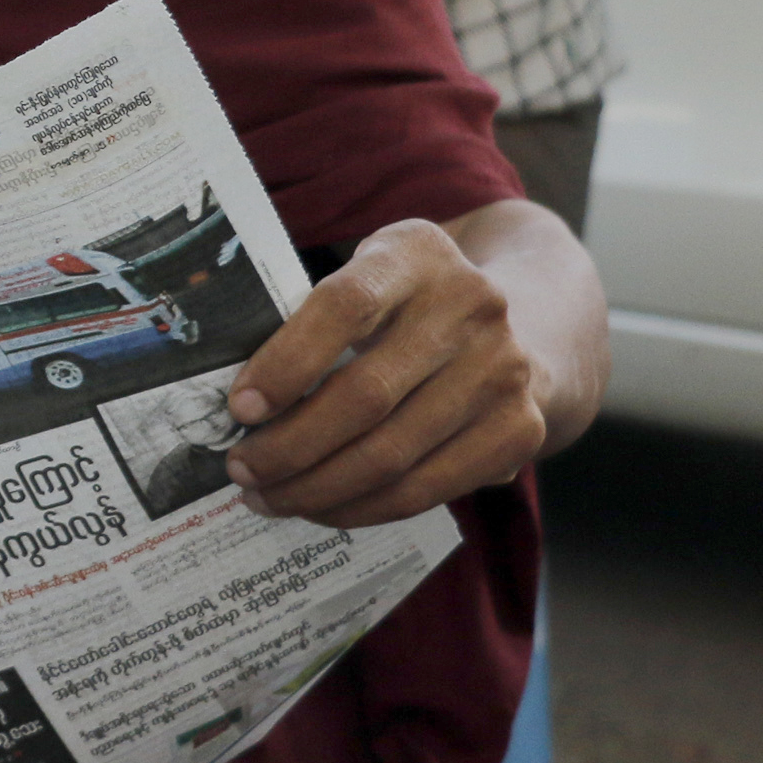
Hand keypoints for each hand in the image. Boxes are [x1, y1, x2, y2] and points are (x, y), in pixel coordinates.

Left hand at [223, 217, 547, 528]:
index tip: (240, 409)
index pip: (345, 306)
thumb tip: (240, 407)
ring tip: (268, 496)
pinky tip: (322, 507)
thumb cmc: (408, 309)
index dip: (287, 362)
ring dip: (315, 488)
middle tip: (242, 468)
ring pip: (390, 455)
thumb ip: (313, 321)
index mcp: (418, 254)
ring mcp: (504, 371)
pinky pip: (424, 489)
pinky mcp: (519, 431)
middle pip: (365, 396)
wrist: (522, 331)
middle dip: (289, 446)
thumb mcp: (369, 280)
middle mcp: (472, 306)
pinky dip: (362, 508)